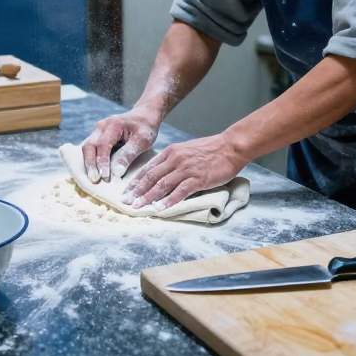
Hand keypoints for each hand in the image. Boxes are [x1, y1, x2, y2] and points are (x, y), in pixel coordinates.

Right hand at [81, 109, 159, 182]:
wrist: (144, 116)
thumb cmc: (145, 128)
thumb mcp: (143, 140)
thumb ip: (129, 154)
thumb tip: (116, 173)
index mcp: (113, 124)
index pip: (103, 145)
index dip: (102, 162)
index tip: (105, 177)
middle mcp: (102, 126)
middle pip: (90, 145)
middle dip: (90, 164)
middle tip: (94, 180)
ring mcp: (98, 131)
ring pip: (87, 147)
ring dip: (89, 163)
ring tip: (93, 179)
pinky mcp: (98, 136)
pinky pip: (91, 149)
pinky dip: (91, 160)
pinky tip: (94, 172)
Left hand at [121, 133, 247, 209]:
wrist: (230, 147)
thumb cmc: (211, 149)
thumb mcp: (186, 149)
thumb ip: (173, 159)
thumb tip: (161, 173)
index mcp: (171, 152)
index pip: (149, 168)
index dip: (136, 181)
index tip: (127, 191)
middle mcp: (176, 159)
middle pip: (151, 177)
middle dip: (137, 191)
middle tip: (126, 202)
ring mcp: (186, 169)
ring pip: (162, 185)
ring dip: (149, 198)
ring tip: (139, 207)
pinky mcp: (198, 179)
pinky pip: (180, 192)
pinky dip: (169, 201)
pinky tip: (161, 209)